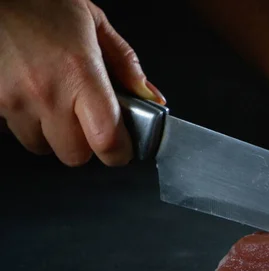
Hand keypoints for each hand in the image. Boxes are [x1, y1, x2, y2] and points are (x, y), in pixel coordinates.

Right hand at [0, 0, 164, 165]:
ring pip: (42, 146)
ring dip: (52, 134)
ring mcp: (13, 100)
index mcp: (80, 72)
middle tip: (86, 120)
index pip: (107, 140)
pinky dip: (26, 122)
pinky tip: (30, 96)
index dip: (119, 153)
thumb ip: (126, 65)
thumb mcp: (94, 23)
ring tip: (53, 101)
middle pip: (75, 155)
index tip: (123, 149)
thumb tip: (151, 98)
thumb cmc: (41, 2)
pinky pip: (14, 132)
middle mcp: (46, 92)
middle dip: (86, 144)